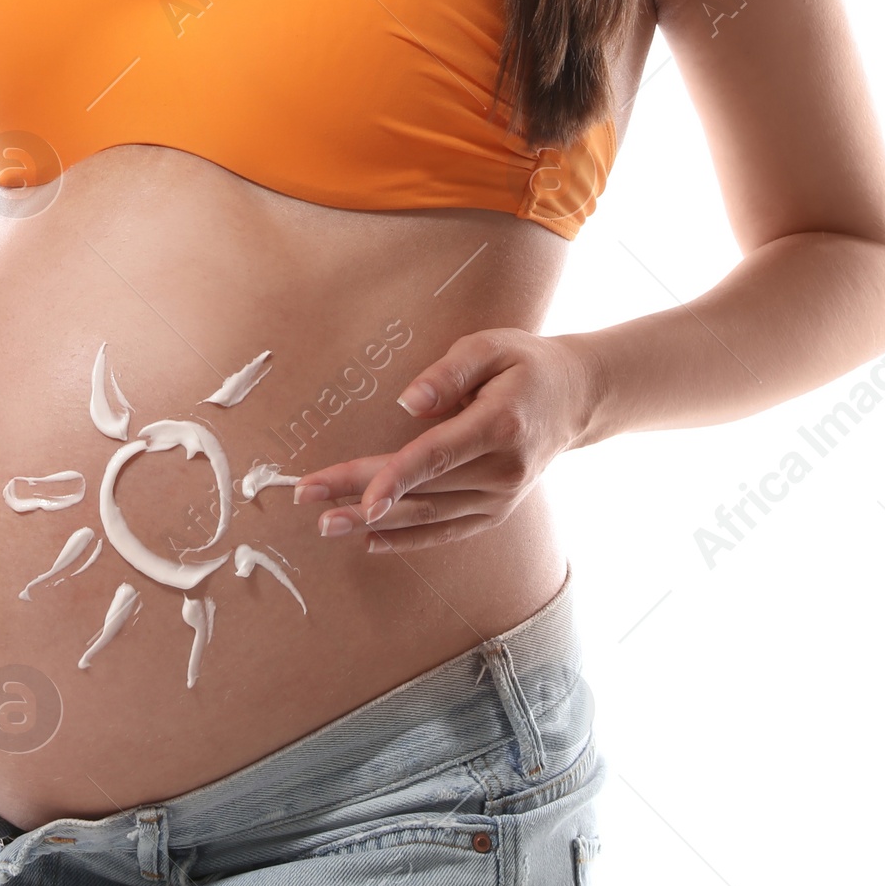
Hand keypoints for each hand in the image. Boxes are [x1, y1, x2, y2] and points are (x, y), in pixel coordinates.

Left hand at [291, 329, 596, 555]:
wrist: (576, 398)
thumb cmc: (527, 364)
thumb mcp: (492, 346)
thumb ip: (450, 371)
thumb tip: (408, 402)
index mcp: (500, 426)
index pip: (438, 456)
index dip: (396, 479)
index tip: (359, 497)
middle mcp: (502, 471)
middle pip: (422, 489)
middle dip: (360, 495)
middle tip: (307, 497)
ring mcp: (501, 497)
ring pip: (429, 516)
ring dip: (374, 523)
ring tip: (325, 523)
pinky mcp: (496, 510)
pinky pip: (447, 531)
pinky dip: (408, 539)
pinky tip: (369, 540)